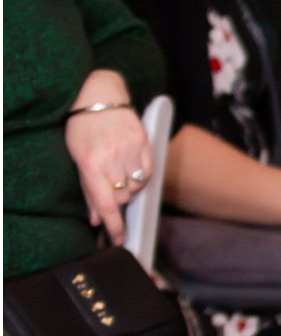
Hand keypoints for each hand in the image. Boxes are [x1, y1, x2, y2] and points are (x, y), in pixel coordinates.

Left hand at [64, 99, 151, 244]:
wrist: (98, 95)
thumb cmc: (82, 128)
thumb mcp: (78, 158)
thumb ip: (88, 189)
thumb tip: (96, 217)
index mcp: (91, 163)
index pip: (106, 203)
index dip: (114, 225)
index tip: (119, 240)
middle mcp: (112, 158)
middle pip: (123, 196)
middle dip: (117, 198)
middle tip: (110, 188)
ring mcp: (130, 149)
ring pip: (137, 186)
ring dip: (129, 187)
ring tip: (119, 173)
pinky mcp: (144, 142)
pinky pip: (148, 171)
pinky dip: (141, 176)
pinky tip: (132, 169)